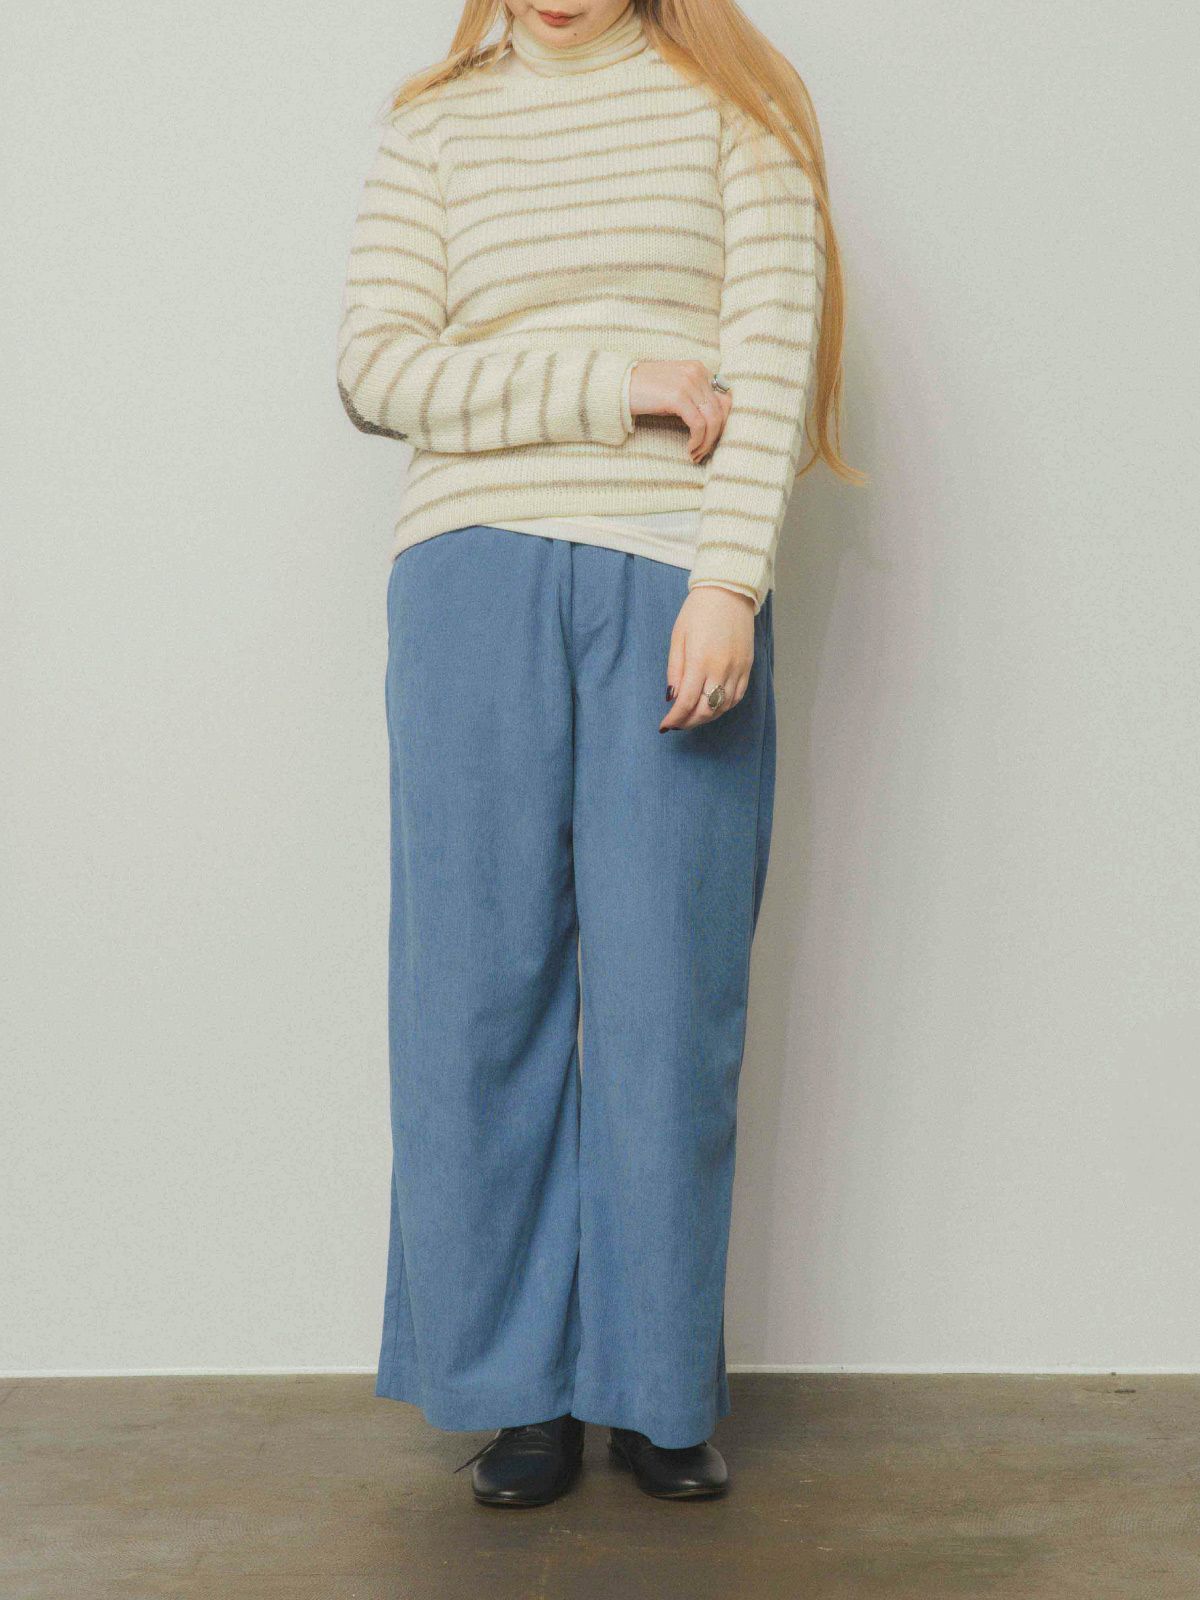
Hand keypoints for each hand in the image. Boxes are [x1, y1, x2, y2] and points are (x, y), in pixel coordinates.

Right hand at [628, 361, 732, 463]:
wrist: (618, 386)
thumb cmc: (645, 392)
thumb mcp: (675, 390)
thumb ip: (695, 398)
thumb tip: (715, 422)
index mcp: (699, 369)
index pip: (725, 399)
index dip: (722, 424)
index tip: (710, 441)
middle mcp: (697, 373)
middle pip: (720, 412)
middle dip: (714, 437)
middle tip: (702, 453)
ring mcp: (688, 383)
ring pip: (712, 420)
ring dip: (706, 443)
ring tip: (695, 455)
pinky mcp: (677, 396)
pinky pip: (698, 424)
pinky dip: (696, 441)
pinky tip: (689, 450)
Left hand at [660, 586, 754, 731]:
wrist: (728, 592)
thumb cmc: (698, 612)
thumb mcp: (678, 638)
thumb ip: (675, 670)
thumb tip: (672, 697)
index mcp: (700, 661)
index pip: (687, 702)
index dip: (675, 718)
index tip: (665, 725)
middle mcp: (721, 669)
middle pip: (706, 710)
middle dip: (689, 721)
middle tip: (677, 723)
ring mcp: (737, 669)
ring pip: (723, 707)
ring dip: (706, 716)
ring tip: (692, 716)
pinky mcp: (748, 667)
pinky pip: (737, 696)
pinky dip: (723, 707)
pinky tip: (712, 706)